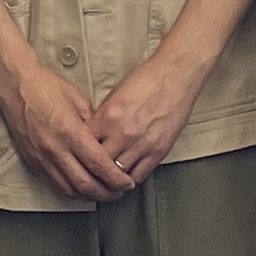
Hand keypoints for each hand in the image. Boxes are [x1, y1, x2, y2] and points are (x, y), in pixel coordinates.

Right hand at [0, 57, 133, 202]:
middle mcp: (55, 149)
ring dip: (89, 196)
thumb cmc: (46, 87)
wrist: (15, 86)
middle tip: (119, 193)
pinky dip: (72, 191)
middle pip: (85, 184)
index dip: (116, 179)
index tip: (127, 183)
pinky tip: (82, 189)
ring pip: (69, 189)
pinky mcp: (32, 161)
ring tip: (103, 193)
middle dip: (107, 193)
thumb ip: (94, 124)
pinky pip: (55, 184)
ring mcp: (41, 158)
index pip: (99, 165)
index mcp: (70, 132)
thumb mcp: (79, 100)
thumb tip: (106, 142)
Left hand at [89, 45, 210, 190]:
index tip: (80, 156)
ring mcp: (141, 144)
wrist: (175, 76)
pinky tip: (126, 175)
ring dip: (111, 177)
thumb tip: (93, 135)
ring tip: (107, 178)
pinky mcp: (158, 151)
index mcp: (108, 116)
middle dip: (93, 168)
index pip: (84, 145)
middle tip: (90, 172)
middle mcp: (123, 133)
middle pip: (98, 163)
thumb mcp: (115, 95)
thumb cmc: (147, 80)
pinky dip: (130, 178)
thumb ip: (102, 118)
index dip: (80, 152)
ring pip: (117, 175)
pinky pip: (139, 175)